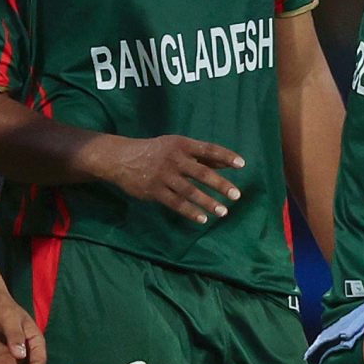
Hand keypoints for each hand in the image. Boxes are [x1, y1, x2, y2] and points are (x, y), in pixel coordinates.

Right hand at [95, 132, 244, 224]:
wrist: (122, 159)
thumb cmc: (155, 152)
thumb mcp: (176, 146)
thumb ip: (201, 156)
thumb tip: (227, 163)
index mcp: (181, 145)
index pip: (208, 150)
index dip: (225, 156)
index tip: (241, 164)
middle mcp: (174, 159)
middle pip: (201, 172)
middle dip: (220, 184)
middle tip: (236, 195)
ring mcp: (164, 176)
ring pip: (190, 191)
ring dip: (208, 202)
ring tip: (223, 212)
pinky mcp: (154, 191)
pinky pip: (175, 203)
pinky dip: (190, 212)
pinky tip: (202, 219)